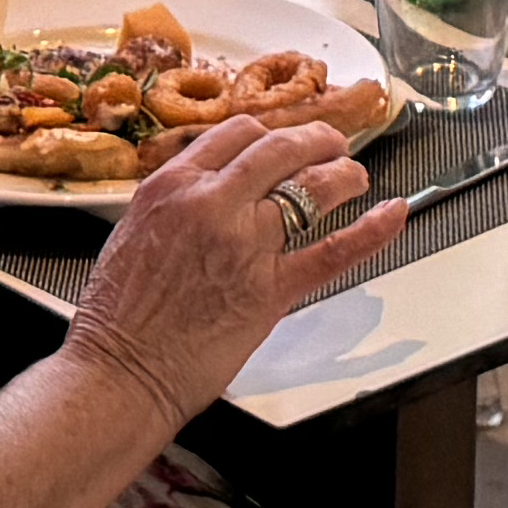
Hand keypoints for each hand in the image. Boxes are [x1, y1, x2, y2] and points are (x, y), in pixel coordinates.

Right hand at [62, 111, 405, 420]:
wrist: (119, 372)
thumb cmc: (117, 317)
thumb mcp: (133, 232)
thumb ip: (176, 204)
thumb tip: (210, 193)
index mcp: (173, 186)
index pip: (237, 134)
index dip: (269, 135)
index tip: (282, 142)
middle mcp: (213, 204)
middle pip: (280, 149)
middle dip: (315, 141)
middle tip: (331, 145)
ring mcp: (246, 244)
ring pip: (312, 188)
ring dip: (343, 175)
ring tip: (355, 176)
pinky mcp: (271, 290)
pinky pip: (332, 252)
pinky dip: (370, 232)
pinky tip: (390, 215)